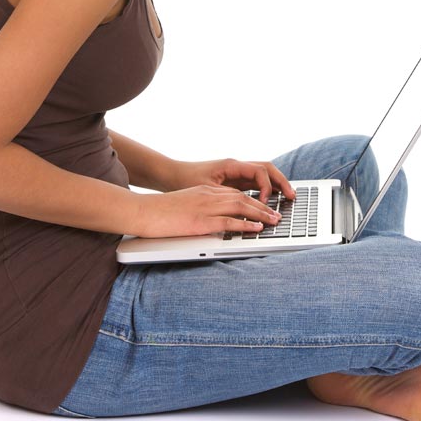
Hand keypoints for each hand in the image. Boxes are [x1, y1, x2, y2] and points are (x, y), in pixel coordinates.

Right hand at [134, 185, 283, 237]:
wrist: (143, 211)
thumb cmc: (160, 212)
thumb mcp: (186, 206)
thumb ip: (202, 210)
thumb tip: (217, 222)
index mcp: (205, 192)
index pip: (236, 193)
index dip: (254, 200)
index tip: (267, 207)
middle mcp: (208, 196)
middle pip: (243, 198)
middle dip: (263, 206)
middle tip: (277, 215)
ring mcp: (205, 207)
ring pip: (240, 206)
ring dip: (261, 214)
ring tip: (274, 221)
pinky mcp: (200, 220)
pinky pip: (228, 221)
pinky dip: (245, 224)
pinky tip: (256, 228)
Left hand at [170, 158, 295, 203]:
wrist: (171, 174)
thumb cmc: (185, 180)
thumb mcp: (205, 189)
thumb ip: (226, 196)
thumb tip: (245, 206)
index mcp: (231, 165)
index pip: (259, 171)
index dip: (267, 187)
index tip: (265, 202)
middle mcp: (236, 166)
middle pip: (267, 168)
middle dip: (281, 182)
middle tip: (291, 196)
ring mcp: (236, 172)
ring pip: (263, 174)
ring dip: (276, 185)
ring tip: (286, 198)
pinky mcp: (233, 180)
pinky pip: (255, 182)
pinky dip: (266, 189)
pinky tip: (270, 200)